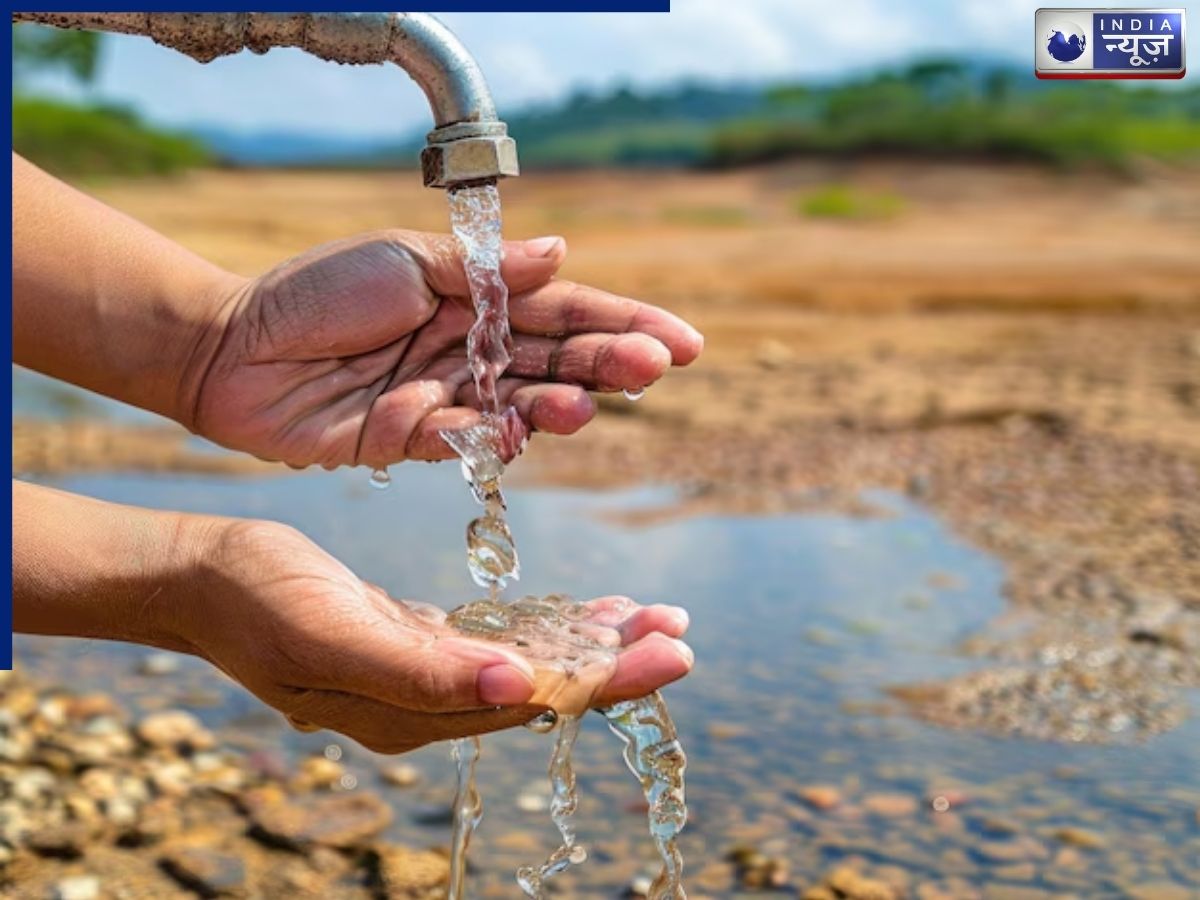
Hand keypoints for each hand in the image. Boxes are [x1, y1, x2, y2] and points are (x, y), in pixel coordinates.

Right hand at [180, 519, 692, 752]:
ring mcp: (420, 675)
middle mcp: (425, 703)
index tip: (672, 653)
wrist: (202, 578)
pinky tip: (586, 611)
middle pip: (543, 688)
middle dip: (617, 663)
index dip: (606, 680)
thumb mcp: (333, 632)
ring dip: (592, 643)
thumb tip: (520, 686)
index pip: (535, 702)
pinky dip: (547, 624)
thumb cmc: (257, 601)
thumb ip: (421, 670)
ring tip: (653, 616)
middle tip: (681, 630)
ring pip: (527, 664)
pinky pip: (497, 641)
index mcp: (413, 711)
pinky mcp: (413, 642)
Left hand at [187, 231, 702, 468]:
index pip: (567, 311)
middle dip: (609, 366)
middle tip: (654, 370)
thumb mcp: (404, 260)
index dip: (627, 324)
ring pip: (521, 408)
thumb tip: (560, 253)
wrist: (236, 350)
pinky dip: (487, 438)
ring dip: (555, 407)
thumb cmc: (317, 292)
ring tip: (578, 405)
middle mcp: (473, 350)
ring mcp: (448, 399)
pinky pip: (464, 444)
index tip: (685, 342)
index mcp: (477, 298)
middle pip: (557, 361)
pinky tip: (510, 430)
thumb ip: (483, 268)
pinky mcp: (414, 443)